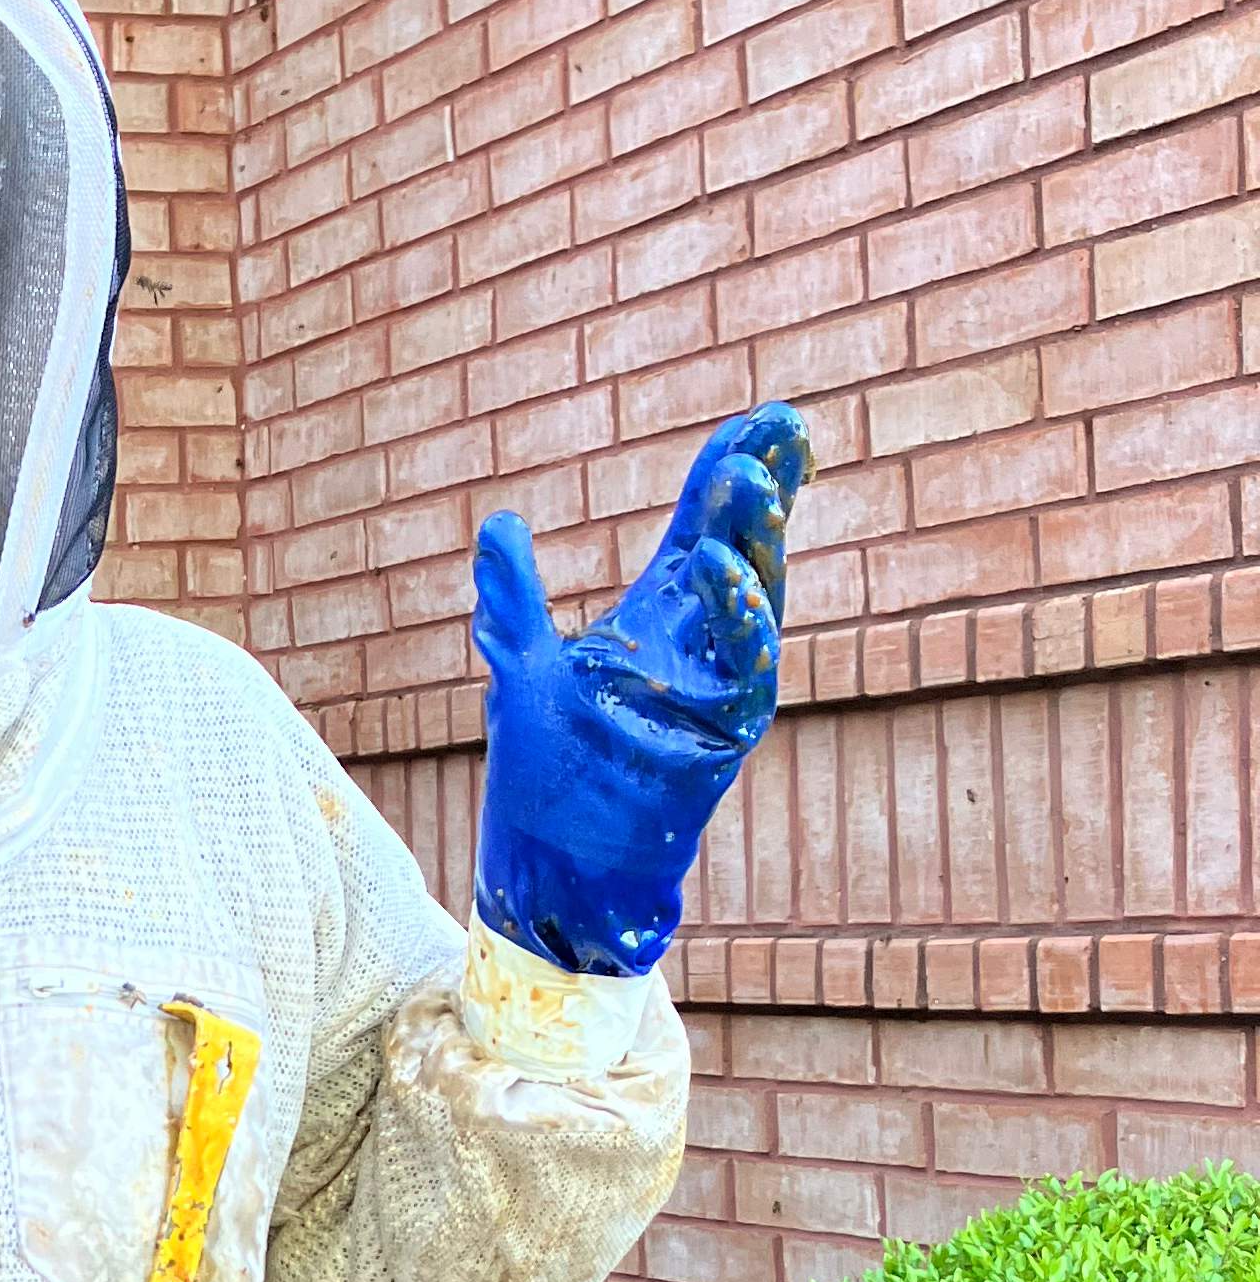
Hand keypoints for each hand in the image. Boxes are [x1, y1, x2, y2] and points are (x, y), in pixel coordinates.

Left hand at [471, 403, 808, 976]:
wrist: (552, 862)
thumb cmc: (547, 770)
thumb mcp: (520, 667)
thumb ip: (514, 598)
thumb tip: (500, 522)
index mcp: (657, 622)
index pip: (701, 532)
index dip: (728, 478)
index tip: (763, 419)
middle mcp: (696, 648)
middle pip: (742, 552)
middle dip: (763, 491)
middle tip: (781, 428)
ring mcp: (713, 691)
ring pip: (754, 602)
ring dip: (753, 540)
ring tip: (747, 478)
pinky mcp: (719, 737)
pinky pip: (744, 673)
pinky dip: (738, 620)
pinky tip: (719, 566)